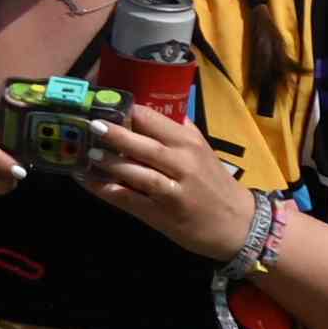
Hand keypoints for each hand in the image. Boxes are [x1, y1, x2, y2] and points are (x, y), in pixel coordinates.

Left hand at [81, 103, 250, 252]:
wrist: (239, 225)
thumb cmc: (214, 184)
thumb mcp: (202, 151)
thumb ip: (178, 131)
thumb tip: (150, 108)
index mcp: (189, 143)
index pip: (155, 120)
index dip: (128, 111)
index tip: (104, 103)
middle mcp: (182, 163)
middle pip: (145, 145)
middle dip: (116, 134)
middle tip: (91, 124)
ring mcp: (172, 190)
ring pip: (137, 172)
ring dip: (109, 163)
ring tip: (88, 153)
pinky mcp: (161, 214)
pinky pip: (129, 199)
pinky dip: (106, 189)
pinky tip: (88, 181)